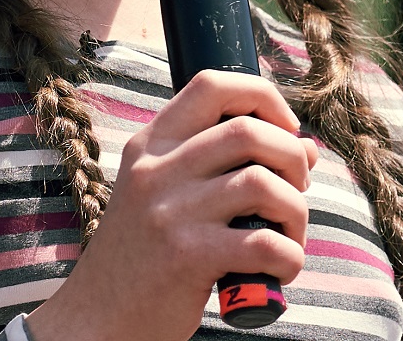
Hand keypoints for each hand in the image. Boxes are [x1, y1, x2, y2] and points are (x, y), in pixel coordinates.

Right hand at [24, 70, 318, 340]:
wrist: (96, 320)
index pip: (213, 85)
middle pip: (249, 131)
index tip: (285, 130)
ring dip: (295, 211)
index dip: (262, 97)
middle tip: (295, 191)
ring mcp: (169, 212)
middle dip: (292, 158)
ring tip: (289, 236)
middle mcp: (156, 171)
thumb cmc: (144, 256)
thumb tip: (306, 147)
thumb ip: (227, 165)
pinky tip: (281, 269)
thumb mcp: (167, 196)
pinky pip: (264, 242)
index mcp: (151, 145)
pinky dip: (289, 256)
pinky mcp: (187, 257)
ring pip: (263, 182)